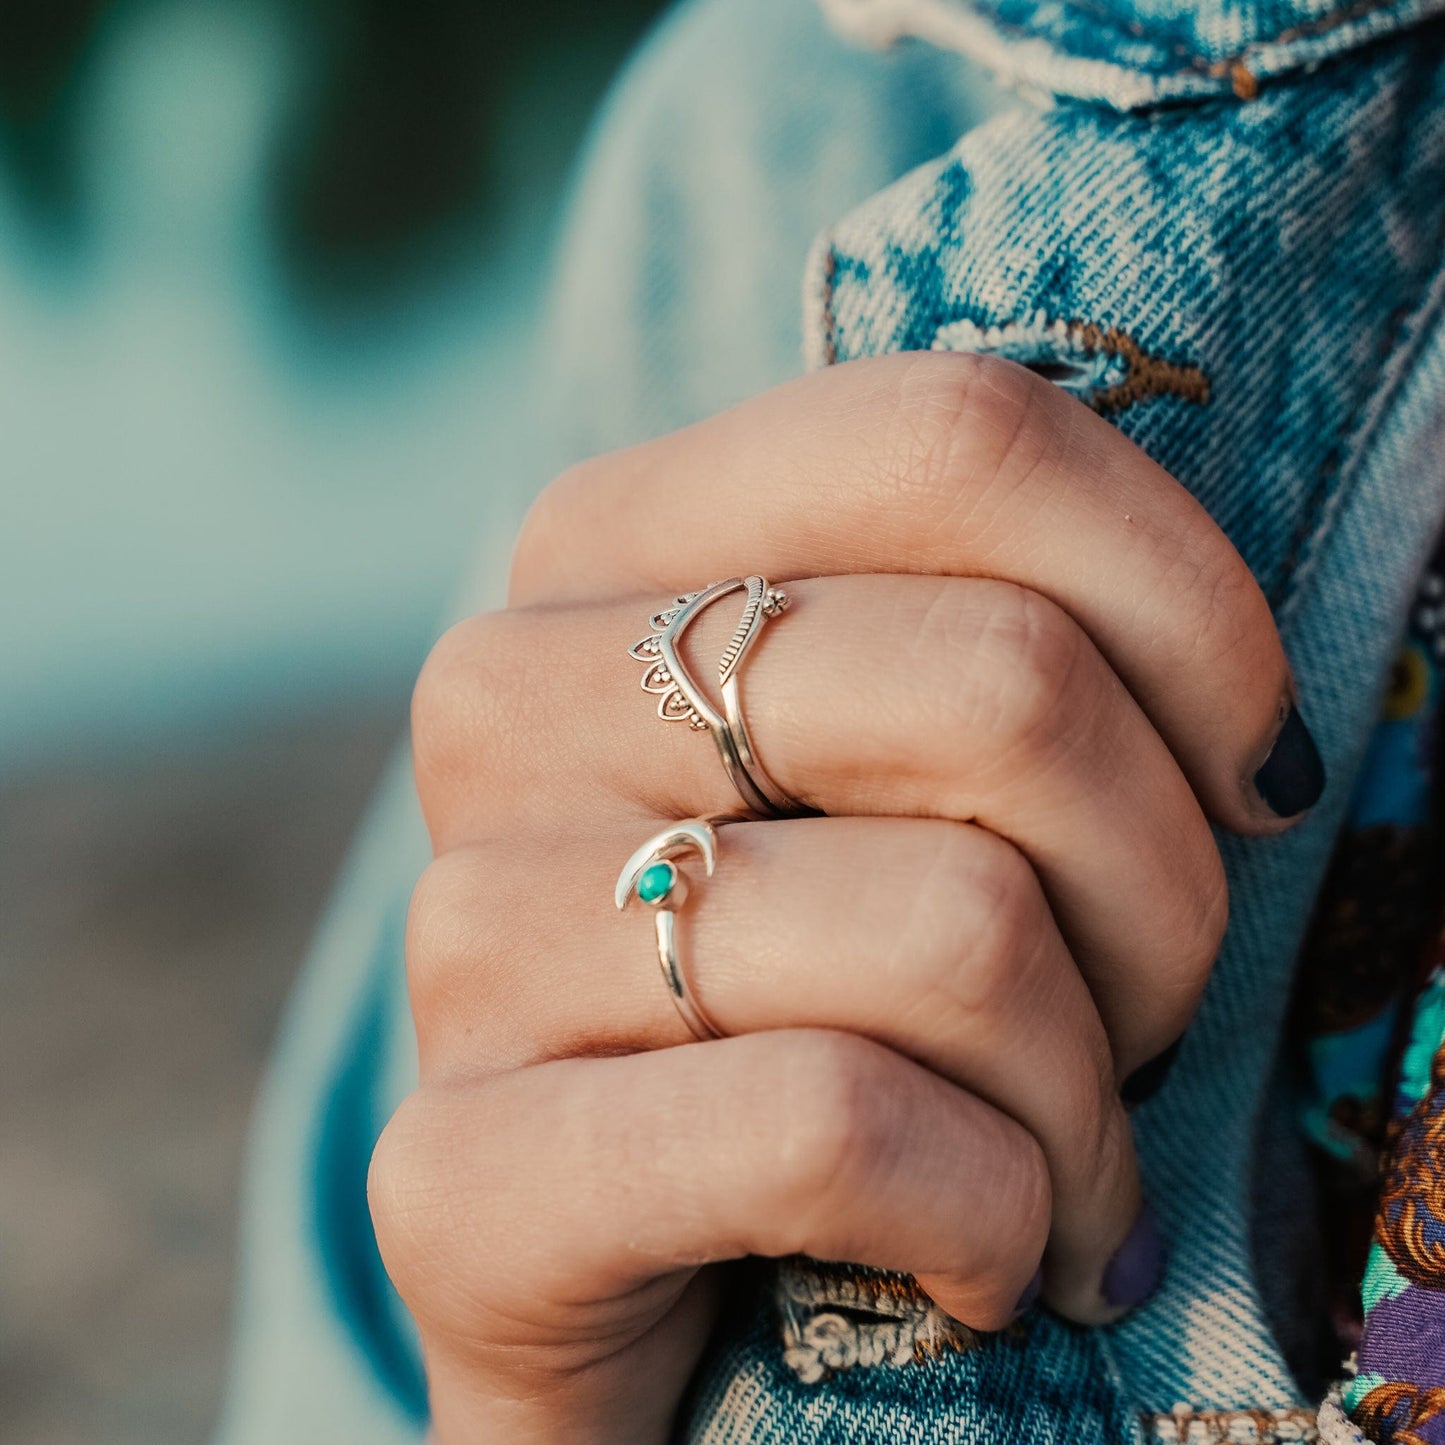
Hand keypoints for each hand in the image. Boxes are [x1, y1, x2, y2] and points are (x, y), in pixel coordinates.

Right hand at [370, 352, 1321, 1442]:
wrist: (622, 1257)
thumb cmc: (818, 987)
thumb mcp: (901, 771)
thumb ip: (1001, 656)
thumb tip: (1246, 732)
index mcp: (611, 544)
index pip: (952, 435)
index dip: (1182, 602)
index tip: (1249, 772)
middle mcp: (506, 695)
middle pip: (1000, 683)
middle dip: (1164, 889)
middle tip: (1144, 1009)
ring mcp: (465, 927)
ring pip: (955, 930)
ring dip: (1087, 1091)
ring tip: (1059, 1152)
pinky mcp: (460, 1169)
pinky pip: (836, 1129)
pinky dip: (992, 1220)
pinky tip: (980, 1260)